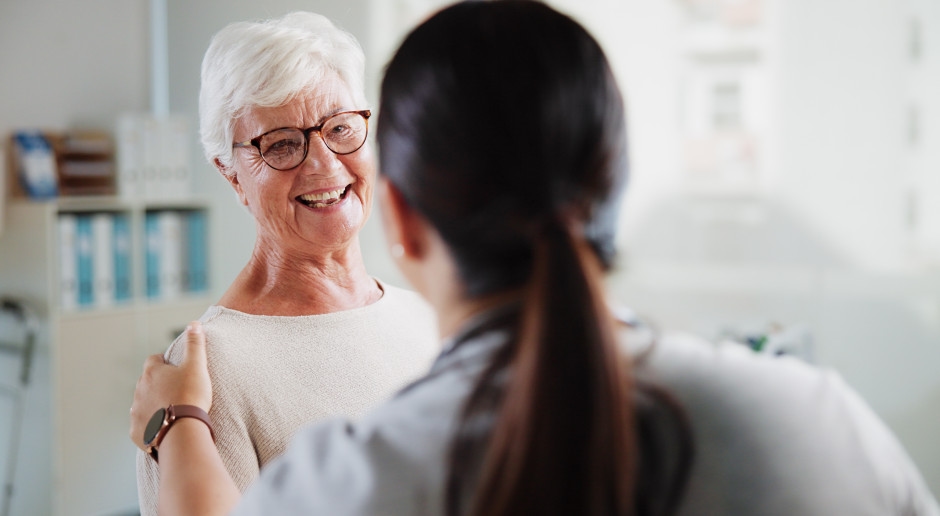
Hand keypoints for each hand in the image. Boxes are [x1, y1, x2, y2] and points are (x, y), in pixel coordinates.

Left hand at [129, 321, 212, 451]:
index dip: (164, 362)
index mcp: (152, 372)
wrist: (183, 431)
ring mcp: (136, 411)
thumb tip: (194, 323)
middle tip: (177, 391)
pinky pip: (142, 426)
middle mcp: (139, 390)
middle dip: (158, 384)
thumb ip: (195, 344)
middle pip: (146, 382)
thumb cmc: (190, 396)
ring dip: (153, 404)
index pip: (153, 360)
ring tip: (172, 411)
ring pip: (142, 403)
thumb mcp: (197, 366)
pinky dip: (151, 425)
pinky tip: (164, 428)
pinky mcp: (136, 431)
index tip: (175, 369)